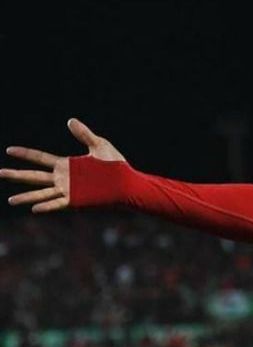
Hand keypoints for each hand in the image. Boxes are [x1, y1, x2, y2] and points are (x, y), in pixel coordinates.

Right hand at [0, 118, 124, 212]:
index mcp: (67, 165)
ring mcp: (69, 190)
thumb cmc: (116, 166)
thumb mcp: (99, 145)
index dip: (25, 154)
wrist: (128, 182)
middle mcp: (63, 178)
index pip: (40, 158)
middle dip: (16, 175)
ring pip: (42, 193)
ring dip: (27, 196)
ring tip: (11, 199)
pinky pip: (58, 204)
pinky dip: (47, 206)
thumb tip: (70, 120)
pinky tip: (34, 208)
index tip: (9, 150)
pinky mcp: (77, 201)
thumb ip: (84, 134)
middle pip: (34, 176)